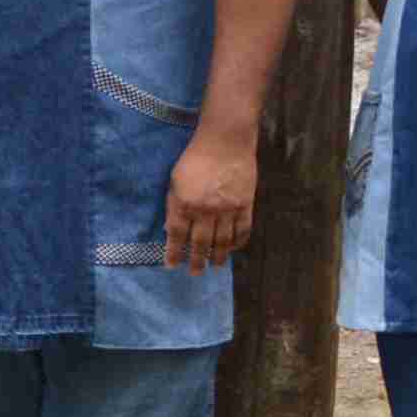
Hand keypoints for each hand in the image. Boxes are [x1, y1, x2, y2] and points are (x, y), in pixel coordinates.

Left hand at [162, 124, 257, 271]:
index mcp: (184, 203)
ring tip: (215, 266)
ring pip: (222, 241)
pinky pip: (242, 230)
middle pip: (200, 243)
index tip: (171, 266)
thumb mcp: (175, 180)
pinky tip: (233, 250)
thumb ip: (173, 205)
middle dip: (196, 261)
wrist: (225, 142)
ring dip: (218, 256)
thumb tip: (170, 229)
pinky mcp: (245, 205)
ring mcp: (227, 209)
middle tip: (195, 274)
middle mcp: (205, 210)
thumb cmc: (195, 158)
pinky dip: (238, 243)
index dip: (173, 252)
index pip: (176, 235)